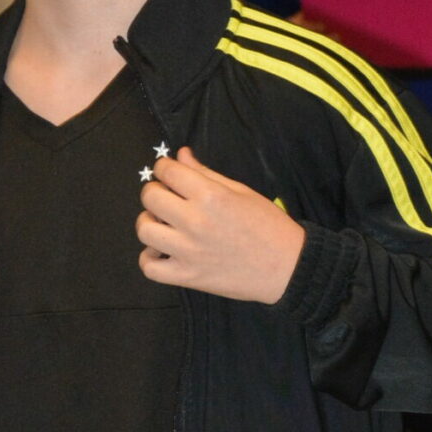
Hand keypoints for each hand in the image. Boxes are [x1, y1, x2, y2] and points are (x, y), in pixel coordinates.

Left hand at [138, 148, 303, 302]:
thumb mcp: (240, 191)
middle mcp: (195, 221)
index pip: (168, 171)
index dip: (164, 168)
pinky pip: (150, 267)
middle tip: (167, 197)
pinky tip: (163, 250)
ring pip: (144, 230)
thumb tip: (180, 155)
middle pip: (150, 197)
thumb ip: (205, 173)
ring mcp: (188, 251)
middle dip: (155, 191)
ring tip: (163, 224)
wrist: (286, 266)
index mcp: (211, 196)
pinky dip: (150, 258)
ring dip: (149, 222)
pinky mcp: (187, 277)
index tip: (169, 173)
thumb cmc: (268, 225)